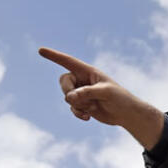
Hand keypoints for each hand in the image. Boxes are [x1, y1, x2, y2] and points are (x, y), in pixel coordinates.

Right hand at [38, 48, 163, 148]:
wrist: (127, 114)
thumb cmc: (120, 99)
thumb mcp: (105, 93)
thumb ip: (87, 92)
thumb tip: (70, 97)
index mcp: (88, 71)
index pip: (68, 61)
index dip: (54, 56)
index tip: (40, 50)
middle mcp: (83, 80)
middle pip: (63, 82)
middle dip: (68, 92)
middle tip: (78, 100)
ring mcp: (82, 93)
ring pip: (67, 97)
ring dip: (77, 105)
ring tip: (92, 108)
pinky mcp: (83, 105)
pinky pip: (71, 108)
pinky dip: (77, 113)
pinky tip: (88, 117)